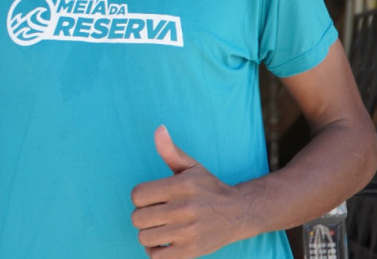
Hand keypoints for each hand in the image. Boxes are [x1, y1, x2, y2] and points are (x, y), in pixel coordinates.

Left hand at [130, 125, 249, 258]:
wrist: (239, 213)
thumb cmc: (208, 187)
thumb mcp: (191, 166)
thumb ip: (170, 150)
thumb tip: (158, 129)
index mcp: (181, 186)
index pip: (137, 195)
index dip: (140, 196)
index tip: (152, 197)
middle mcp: (184, 209)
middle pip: (137, 218)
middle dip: (142, 215)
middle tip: (155, 213)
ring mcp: (188, 233)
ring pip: (144, 237)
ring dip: (148, 234)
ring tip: (159, 228)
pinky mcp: (191, 252)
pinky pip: (156, 257)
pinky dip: (154, 251)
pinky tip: (163, 242)